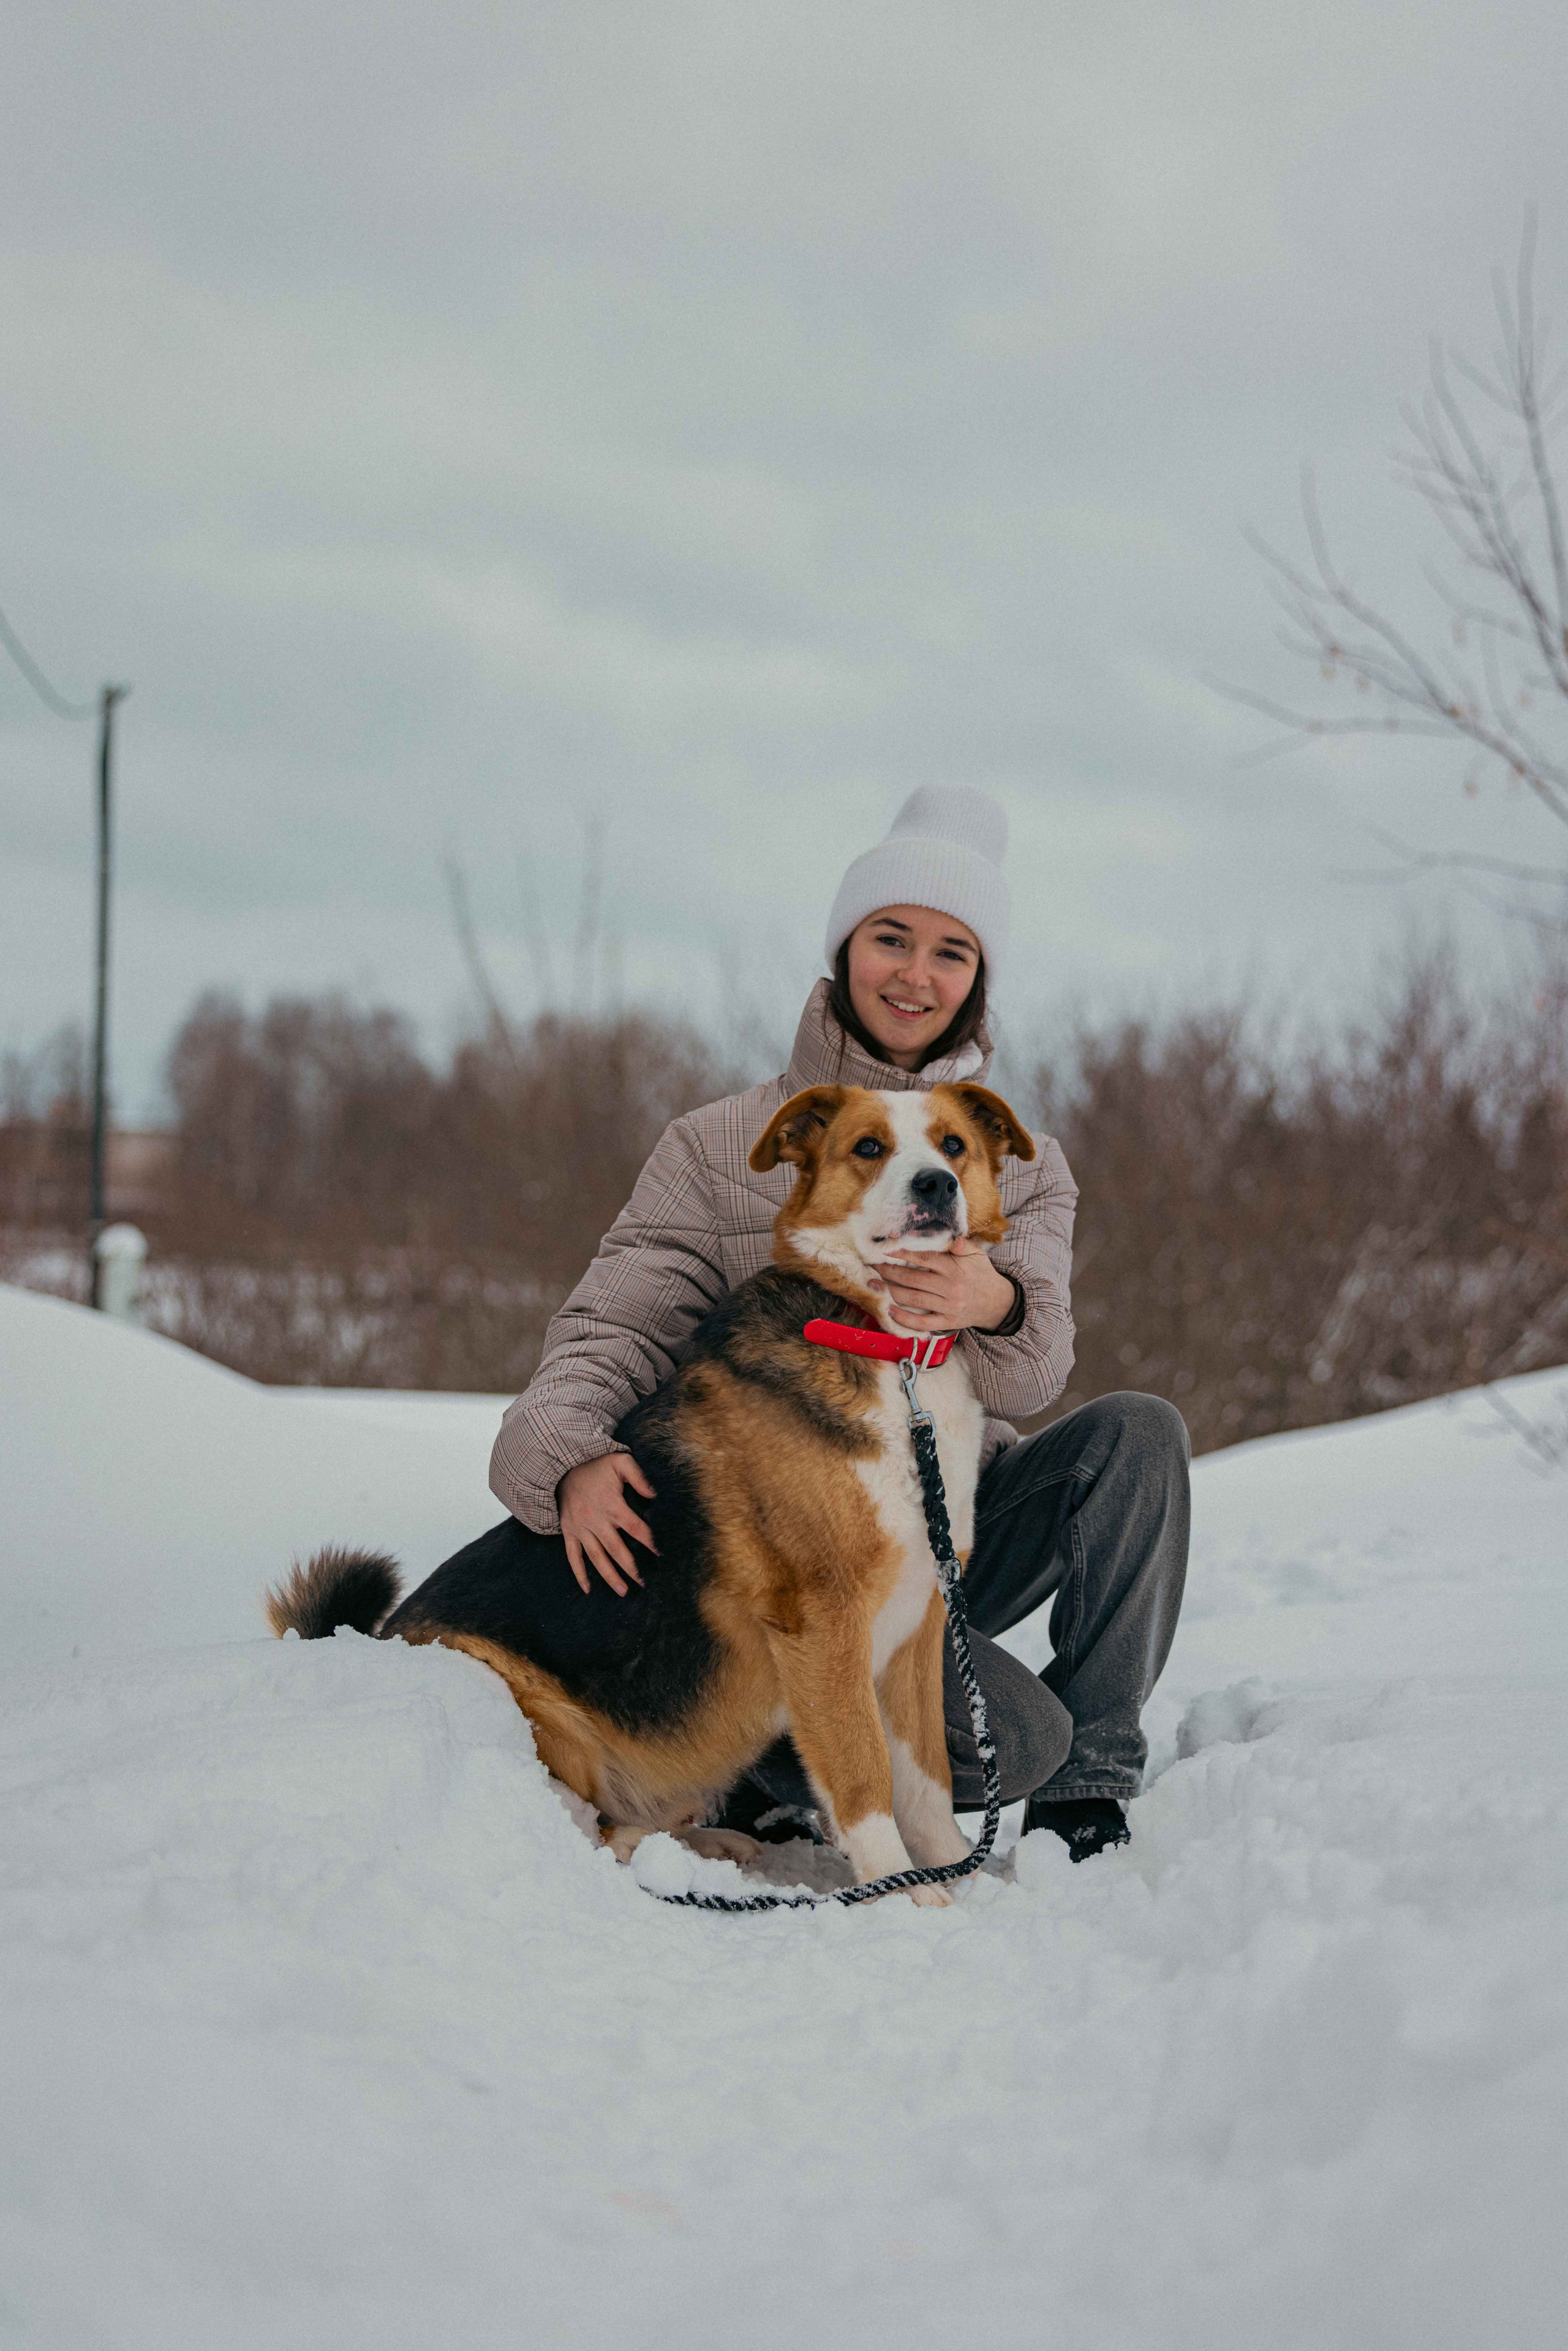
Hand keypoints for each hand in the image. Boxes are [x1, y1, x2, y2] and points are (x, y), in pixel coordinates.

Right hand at [558, 1453, 657, 1596]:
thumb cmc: (596, 1464)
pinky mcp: (568, 1531)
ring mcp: (580, 1527)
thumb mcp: (620, 1461)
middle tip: (644, 1582)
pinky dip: (580, 1573)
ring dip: (609, 1576)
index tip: (660, 1554)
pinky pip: (573, 1556)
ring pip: (596, 1557)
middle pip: (616, 1548)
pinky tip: (588, 1589)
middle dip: (631, 1567)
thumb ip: (639, 1477)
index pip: (634, 1527)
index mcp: (611, 1504)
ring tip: (623, 1591)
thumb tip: (654, 1495)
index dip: (648, 1541)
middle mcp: (595, 1519)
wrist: (563, 1466)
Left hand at [880, 1236, 1015, 1334]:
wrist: (998, 1303)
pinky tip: (889, 1311)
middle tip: (872, 1266)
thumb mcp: (977, 1254)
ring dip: (891, 1292)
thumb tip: (945, 1233)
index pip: (925, 1258)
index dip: (904, 1253)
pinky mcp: (947, 1322)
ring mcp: (948, 1307)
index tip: (885, 1249)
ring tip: (873, 1285)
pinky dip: (904, 1319)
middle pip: (914, 1279)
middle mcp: (950, 1288)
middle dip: (890, 1272)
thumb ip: (960, 1243)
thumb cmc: (983, 1275)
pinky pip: (922, 1322)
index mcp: (955, 1269)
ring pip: (914, 1299)